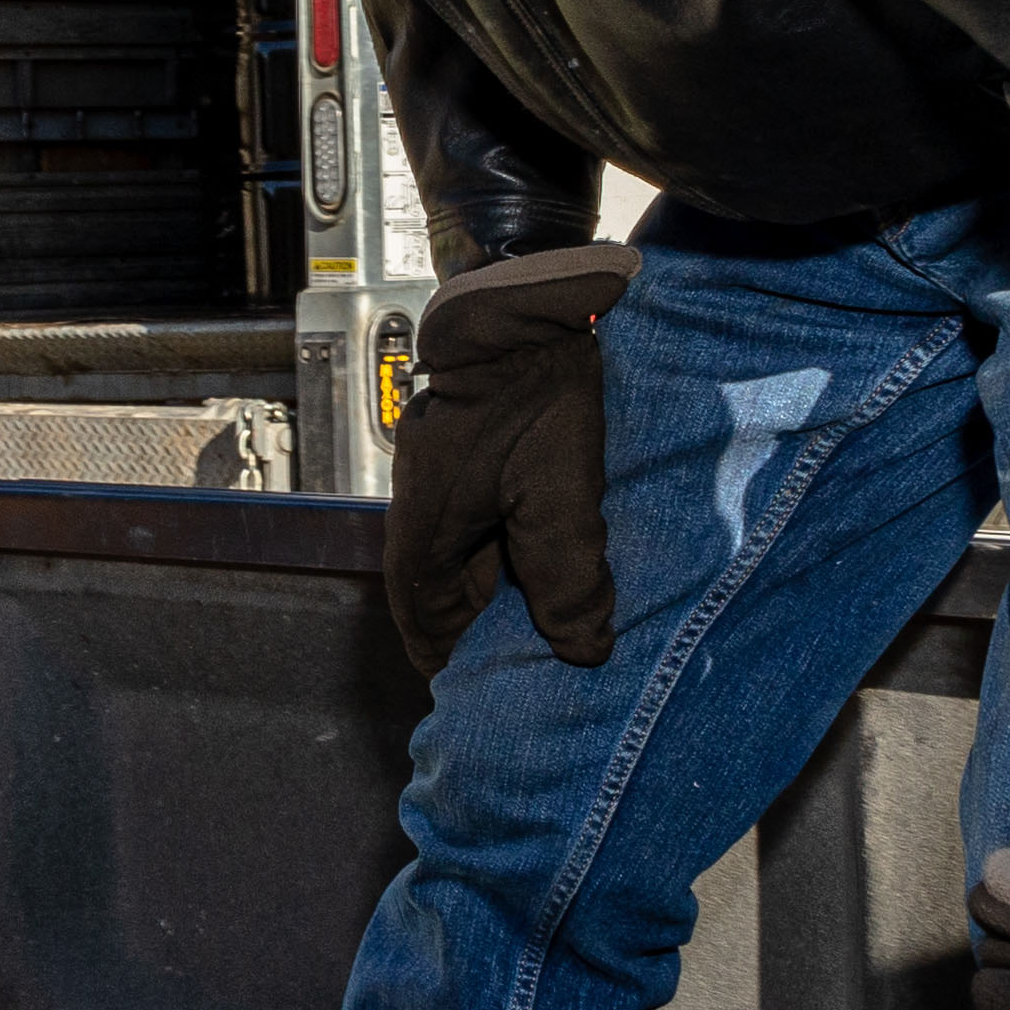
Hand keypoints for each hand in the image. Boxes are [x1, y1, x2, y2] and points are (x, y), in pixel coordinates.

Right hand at [380, 244, 636, 679]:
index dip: (457, 668)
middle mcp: (425, 518)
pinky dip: (519, 559)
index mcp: (425, 536)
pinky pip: (488, 532)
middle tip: (542, 671)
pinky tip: (563, 567)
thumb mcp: (560, 497)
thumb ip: (569, 579)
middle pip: (451, 602)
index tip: (494, 700)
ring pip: (473, 567)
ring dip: (511, 597)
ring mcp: (446, 491)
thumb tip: (584, 651)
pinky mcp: (473, 468)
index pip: (426, 629)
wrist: (526, 309)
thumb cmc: (534, 397)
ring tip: (561, 627)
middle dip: (491, 638)